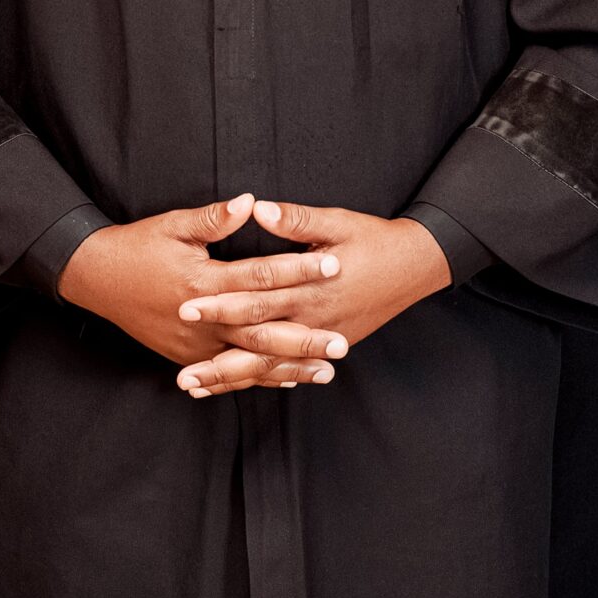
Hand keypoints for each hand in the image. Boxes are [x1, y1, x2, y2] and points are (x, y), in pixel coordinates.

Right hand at [57, 193, 346, 387]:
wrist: (96, 279)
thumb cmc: (138, 246)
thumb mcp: (174, 225)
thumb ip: (215, 219)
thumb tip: (251, 202)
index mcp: (203, 282)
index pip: (261, 276)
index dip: (298, 270)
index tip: (332, 265)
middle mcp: (202, 320)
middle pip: (263, 332)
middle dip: (305, 339)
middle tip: (342, 343)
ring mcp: (194, 344)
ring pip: (250, 360)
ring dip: (289, 366)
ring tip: (326, 370)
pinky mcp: (187, 356)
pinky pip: (230, 372)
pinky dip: (260, 377)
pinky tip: (288, 379)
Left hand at [173, 200, 451, 395]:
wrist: (415, 266)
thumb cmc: (374, 239)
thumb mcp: (336, 221)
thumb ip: (295, 219)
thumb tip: (256, 208)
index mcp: (310, 287)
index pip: (256, 298)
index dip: (220, 304)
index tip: (186, 307)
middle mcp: (313, 319)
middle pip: (257, 343)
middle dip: (218, 359)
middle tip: (181, 374)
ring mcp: (321, 337)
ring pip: (270, 366)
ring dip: (232, 378)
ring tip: (195, 389)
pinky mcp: (328, 346)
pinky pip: (289, 370)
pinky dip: (260, 380)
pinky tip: (233, 387)